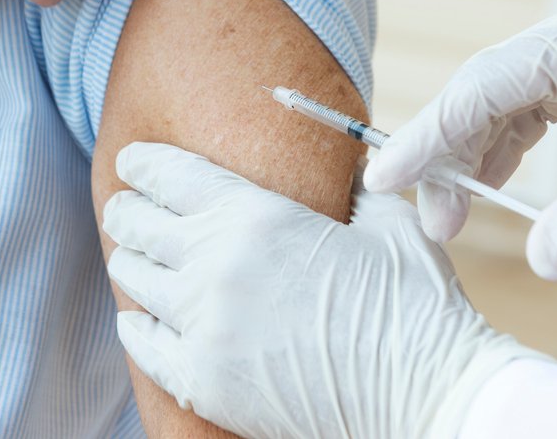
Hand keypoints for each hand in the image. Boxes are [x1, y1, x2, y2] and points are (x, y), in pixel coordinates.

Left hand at [102, 142, 540, 438]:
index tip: (133, 161)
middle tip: (128, 209)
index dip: (142, 163)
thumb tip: (341, 164)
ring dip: (134, 264)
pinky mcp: (203, 382)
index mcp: (256, 215)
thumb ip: (347, 184)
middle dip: (128, 209)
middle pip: (136, 223)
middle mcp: (216, 265)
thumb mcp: (384, 220)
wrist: (429, 395)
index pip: (167, 174)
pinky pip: (142, 344)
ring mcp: (204, 327)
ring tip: (139, 260)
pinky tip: (142, 318)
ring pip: (134, 280)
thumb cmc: (413, 304)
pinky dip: (138, 325)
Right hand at [364, 0, 556, 278]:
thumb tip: (542, 262)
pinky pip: (533, 118)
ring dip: (473, 158)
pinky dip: (506, 155)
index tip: (388, 178)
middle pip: (481, 93)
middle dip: (448, 154)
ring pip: (502, 107)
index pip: (482, 84)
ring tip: (457, 215)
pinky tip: (496, 189)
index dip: (431, 133)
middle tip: (435, 221)